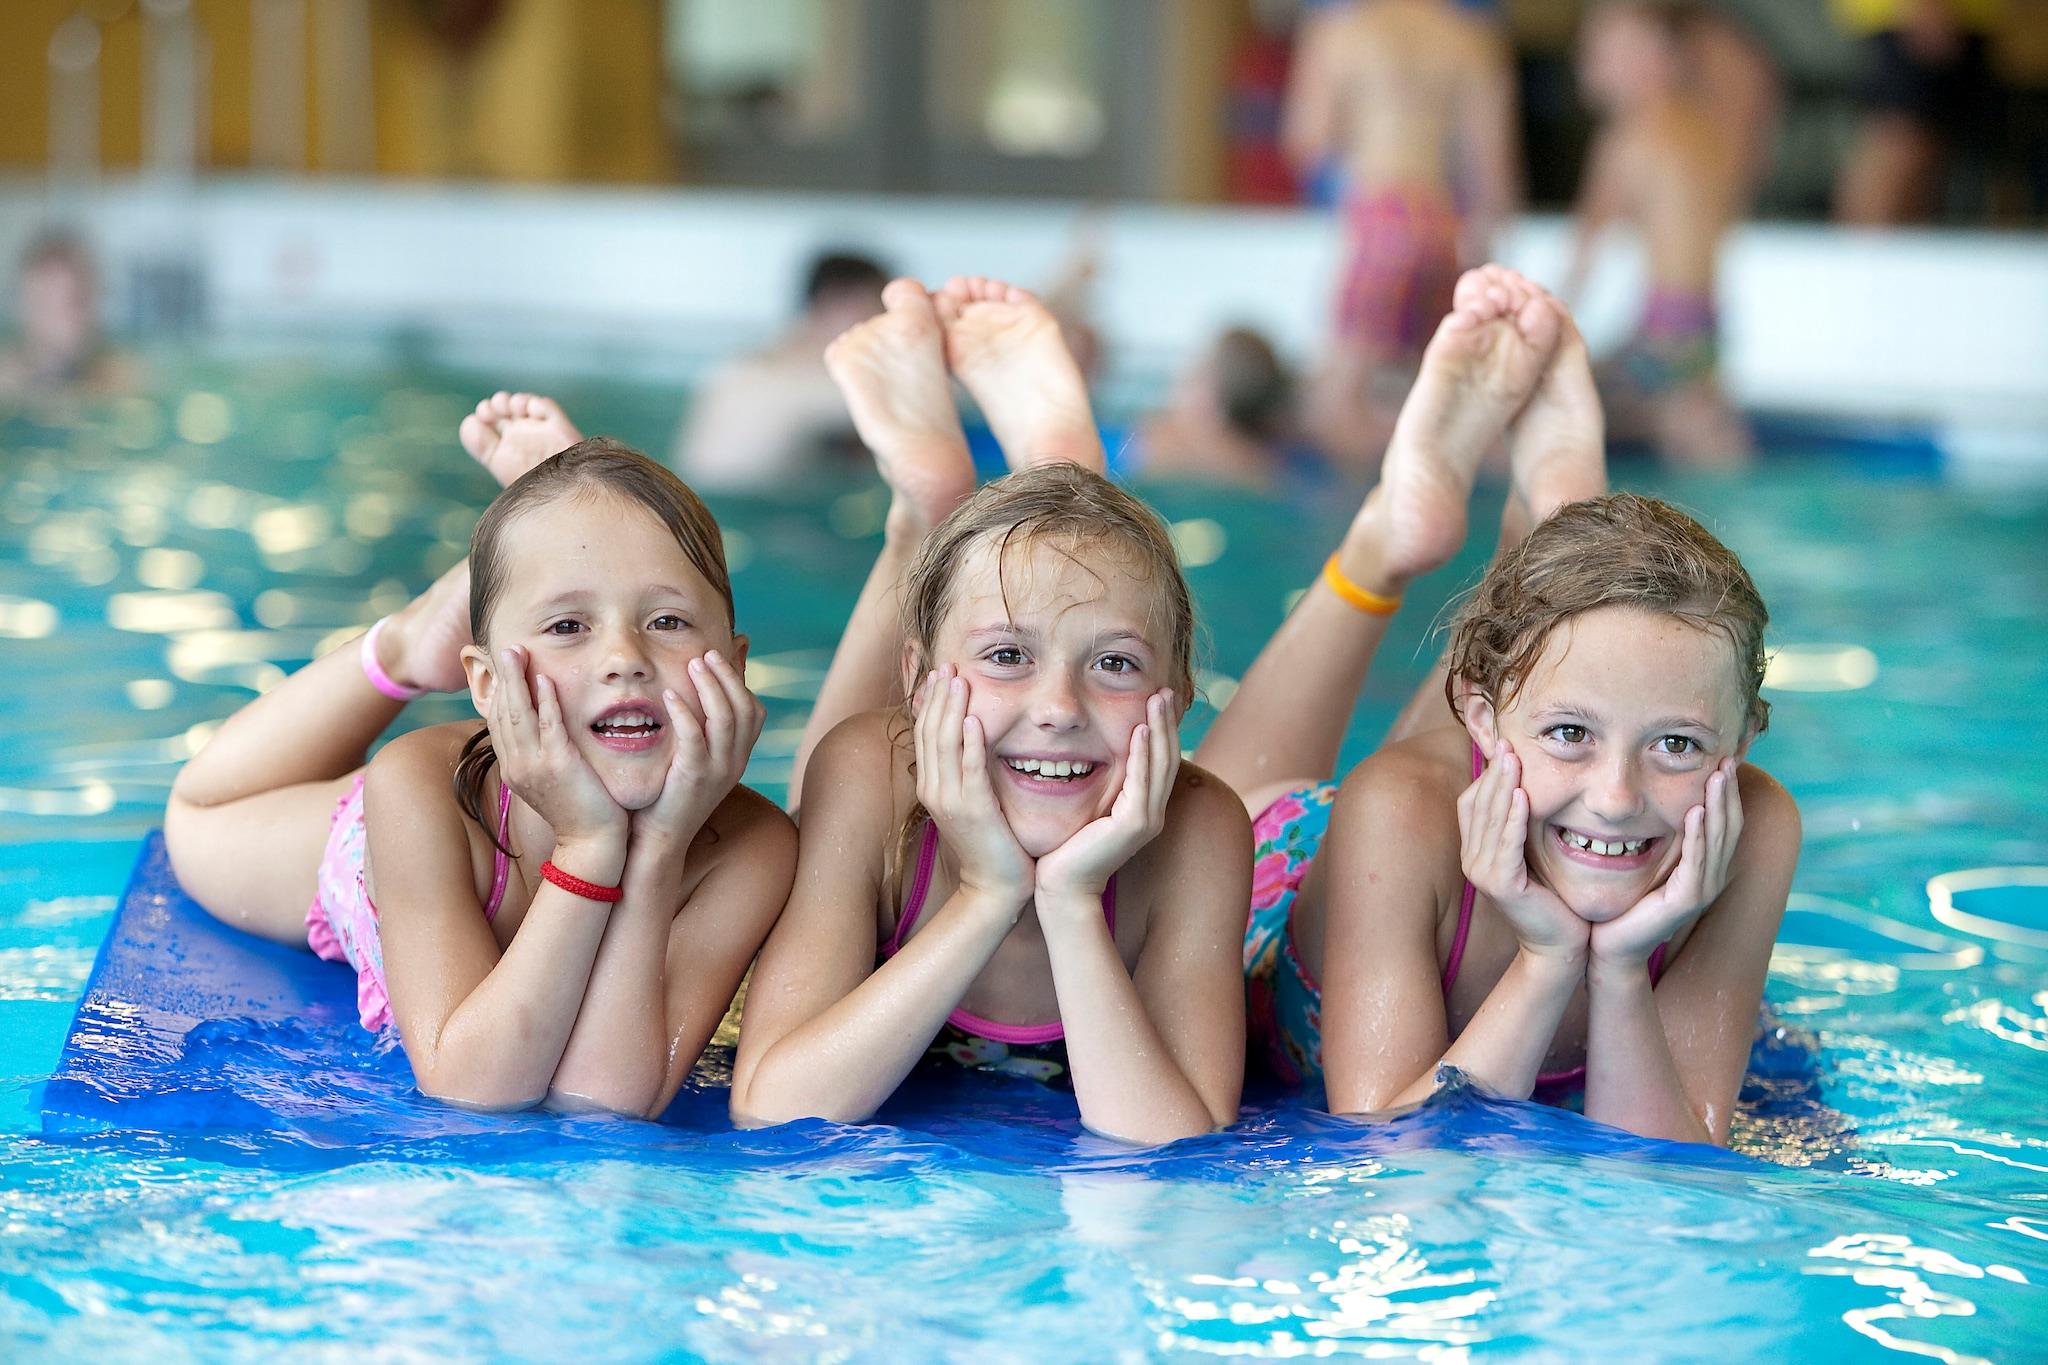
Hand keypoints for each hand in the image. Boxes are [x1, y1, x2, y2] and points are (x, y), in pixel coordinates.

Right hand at [488, 645, 623, 845]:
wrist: (591, 843)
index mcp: (514, 768)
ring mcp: (535, 766)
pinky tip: (545, 679)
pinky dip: (545, 701)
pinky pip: (549, 725)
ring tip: (517, 652)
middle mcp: (517, 765)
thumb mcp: (551, 781)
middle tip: (505, 648)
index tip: (500, 667)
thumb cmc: (578, 810)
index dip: (498, 692)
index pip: (498, 722)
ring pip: (519, 714)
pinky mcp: (559, 765)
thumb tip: (541, 734)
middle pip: (503, 712)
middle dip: (504, 678)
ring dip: (518, 680)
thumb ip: (541, 755)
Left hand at [629, 650, 764, 855]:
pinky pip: (695, 737)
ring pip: (726, 717)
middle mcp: (735, 762)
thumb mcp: (693, 760)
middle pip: (745, 708)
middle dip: (728, 675)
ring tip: (693, 663)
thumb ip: (699, 730)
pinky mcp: (694, 777)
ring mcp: (719, 770)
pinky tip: (669, 696)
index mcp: (738, 758)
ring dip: (711, 685)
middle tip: (706, 653)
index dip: (741, 681)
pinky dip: (685, 712)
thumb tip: (695, 696)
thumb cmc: (669, 796)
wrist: (660, 840)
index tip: (722, 656)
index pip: (755, 712)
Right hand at [913, 665, 1033, 906]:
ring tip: (958, 680)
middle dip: (938, 696)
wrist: (994, 887)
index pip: (925, 733)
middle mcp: (933, 789)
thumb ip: (966, 771)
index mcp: (931, 785)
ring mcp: (950, 800)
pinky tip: (975, 719)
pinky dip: (971, 743)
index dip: (931, 701)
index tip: (940, 672)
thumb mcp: (971, 801)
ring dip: (951, 709)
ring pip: (945, 744)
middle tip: (947, 664)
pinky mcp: (973, 810)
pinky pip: (969, 769)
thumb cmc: (990, 843)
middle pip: (930, 732)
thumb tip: (970, 740)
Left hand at [1034, 690, 1177, 906]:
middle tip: (1164, 690)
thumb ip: (1097, 788)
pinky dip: (1143, 754)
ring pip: (1160, 765)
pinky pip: (1142, 782)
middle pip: (1167, 757)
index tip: (1156, 698)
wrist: (1062, 887)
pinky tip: (1140, 730)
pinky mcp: (1134, 825)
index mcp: (1142, 807)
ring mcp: (1147, 819)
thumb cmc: (1067, 850)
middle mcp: (1151, 812)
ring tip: (1157, 699)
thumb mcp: (1087, 810)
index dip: (1161, 729)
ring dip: (1159, 729)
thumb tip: (1087, 756)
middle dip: (1166, 721)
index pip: (1158, 760)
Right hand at [1457, 742, 1588, 962]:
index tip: (1505, 746)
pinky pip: (1507, 844)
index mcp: (1475, 851)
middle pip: (1478, 805)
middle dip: (1494, 772)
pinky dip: (1514, 818)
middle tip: (1507, 742)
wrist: (1559, 945)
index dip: (1486, 774)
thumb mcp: (1531, 853)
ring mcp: (1482, 874)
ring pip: (1491, 820)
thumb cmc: (1551, 897)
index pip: (1472, 802)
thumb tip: (1525, 785)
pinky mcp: (1501, 886)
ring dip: (1502, 787)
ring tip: (1514, 759)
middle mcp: (1471, 860)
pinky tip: (1524, 796)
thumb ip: (1520, 825)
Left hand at [1591, 759, 1743, 967]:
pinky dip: (1699, 836)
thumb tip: (1654, 796)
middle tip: (1728, 758)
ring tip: (1718, 776)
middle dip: (1728, 791)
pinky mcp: (1686, 901)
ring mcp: (1701, 890)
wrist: (1610, 945)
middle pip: (1729, 825)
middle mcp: (1709, 876)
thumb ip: (1657, 835)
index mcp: (1703, 865)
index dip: (1726, 791)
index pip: (1723, 821)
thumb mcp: (1644, 859)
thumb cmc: (1622, 902)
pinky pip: (1696, 862)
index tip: (1723, 758)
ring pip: (1718, 840)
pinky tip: (1697, 812)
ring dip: (1718, 806)